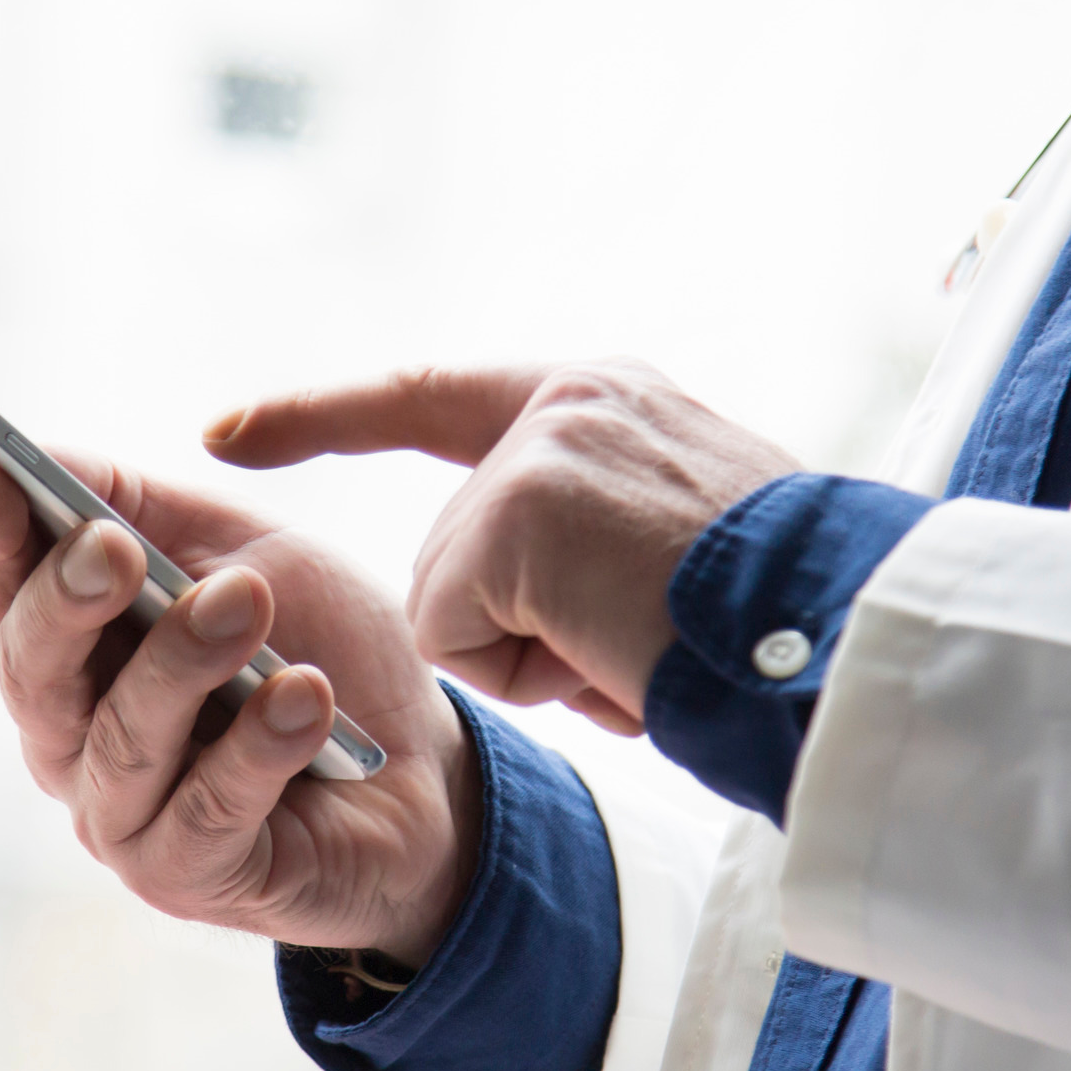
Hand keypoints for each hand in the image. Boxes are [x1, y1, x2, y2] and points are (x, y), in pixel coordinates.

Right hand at [0, 449, 479, 967]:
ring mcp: (126, 816)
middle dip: (66, 600)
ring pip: (123, 740)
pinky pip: (208, 811)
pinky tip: (306, 697)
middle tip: (112, 547)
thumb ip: (148, 509)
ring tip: (248, 601)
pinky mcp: (193, 876)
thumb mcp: (244, 549)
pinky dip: (259, 747)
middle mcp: (74, 738)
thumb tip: (43, 455)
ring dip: (183, 663)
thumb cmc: (318, 647)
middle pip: (33, 671)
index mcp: (75, 646)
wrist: (425, 769)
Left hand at [203, 360, 798, 734]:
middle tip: (635, 637)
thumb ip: (573, 533)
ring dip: (532, 656)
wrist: (847, 629)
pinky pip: (458, 636)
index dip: (321, 415)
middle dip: (518, 628)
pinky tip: (613, 652)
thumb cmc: (776, 611)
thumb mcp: (674, 536)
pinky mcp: (515, 514)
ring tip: (639, 642)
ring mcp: (535, 454)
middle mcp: (562, 405)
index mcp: (599, 402)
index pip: (428, 398)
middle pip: (452, 551)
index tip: (223, 429)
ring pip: (453, 601)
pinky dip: (527, 673)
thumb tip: (492, 603)